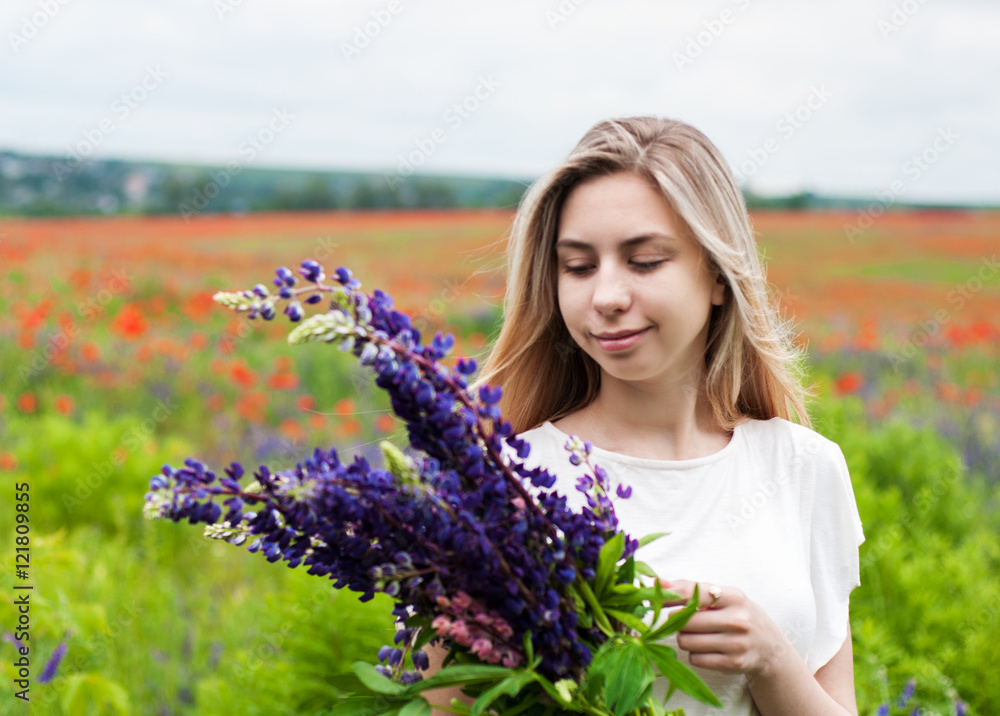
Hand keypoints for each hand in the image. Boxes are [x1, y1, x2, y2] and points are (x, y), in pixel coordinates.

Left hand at [658, 578, 790, 677]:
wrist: (770, 648)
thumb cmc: (739, 616)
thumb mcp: (724, 598)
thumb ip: (693, 589)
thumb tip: (659, 583)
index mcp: (734, 597)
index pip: (694, 593)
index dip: (671, 596)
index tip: (656, 599)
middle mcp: (738, 620)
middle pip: (685, 621)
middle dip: (679, 622)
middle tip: (685, 622)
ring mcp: (736, 644)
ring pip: (686, 641)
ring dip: (685, 639)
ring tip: (698, 635)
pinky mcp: (733, 664)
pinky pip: (695, 659)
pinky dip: (695, 654)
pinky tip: (707, 649)